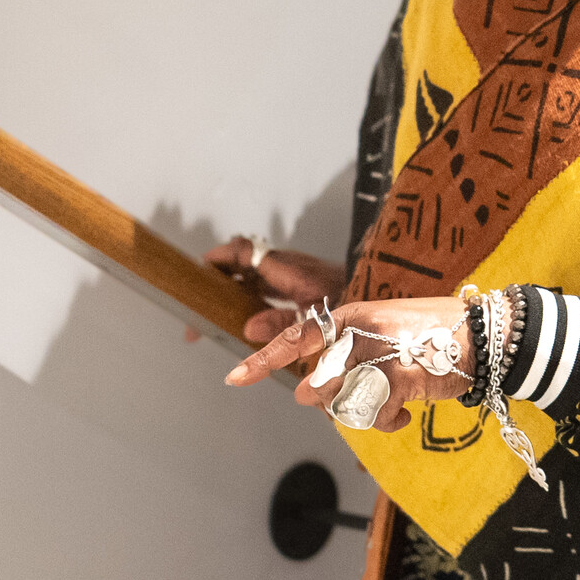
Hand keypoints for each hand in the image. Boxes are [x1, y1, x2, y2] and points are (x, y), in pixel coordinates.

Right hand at [205, 237, 348, 375]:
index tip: (198, 273)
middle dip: (218, 279)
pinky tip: (244, 315)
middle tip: (200, 304)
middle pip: (243, 262)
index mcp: (289, 269)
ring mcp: (294, 271)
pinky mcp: (301, 281)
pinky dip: (250, 294)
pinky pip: (267, 283)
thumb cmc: (354, 301)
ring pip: (253, 273)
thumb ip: (282, 325)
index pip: (244, 251)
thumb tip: (248, 328)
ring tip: (214, 312)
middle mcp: (288, 265)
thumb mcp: (317, 319)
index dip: (218, 258)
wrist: (381, 292)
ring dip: (233, 288)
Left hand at [224, 295, 474, 433]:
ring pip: (343, 406)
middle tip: (367, 395)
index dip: (263, 359)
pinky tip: (406, 412)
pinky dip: (389, 423)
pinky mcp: (398, 378)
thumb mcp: (383, 330)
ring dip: (367, 414)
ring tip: (392, 402)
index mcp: (351, 315)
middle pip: (318, 387)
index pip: (297, 337)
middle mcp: (358, 330)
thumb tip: (311, 392)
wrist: (484, 335)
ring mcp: (377, 353)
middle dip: (336, 403)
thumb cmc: (433, 335)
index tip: (234, 378)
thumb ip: (347, 354)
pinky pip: (375, 417)